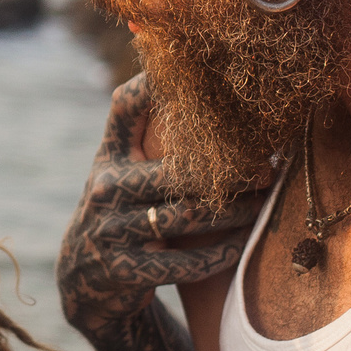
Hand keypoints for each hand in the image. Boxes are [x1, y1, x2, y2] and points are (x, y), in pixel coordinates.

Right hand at [57, 76, 261, 339]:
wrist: (83, 280)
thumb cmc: (123, 212)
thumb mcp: (124, 171)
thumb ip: (151, 137)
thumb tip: (202, 88)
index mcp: (110, 156)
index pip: (125, 108)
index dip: (153, 84)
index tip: (192, 70)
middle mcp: (104, 187)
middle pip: (176, 171)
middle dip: (228, 173)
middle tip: (267, 170)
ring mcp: (110, 230)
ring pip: (186, 216)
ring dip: (233, 213)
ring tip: (263, 205)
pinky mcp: (121, 270)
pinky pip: (182, 263)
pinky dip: (217, 254)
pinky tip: (241, 245)